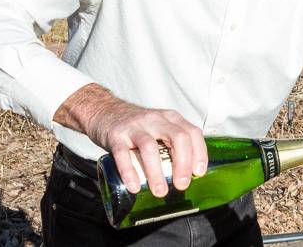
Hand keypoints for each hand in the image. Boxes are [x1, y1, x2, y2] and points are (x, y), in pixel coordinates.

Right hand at [54, 83, 207, 196]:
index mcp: (170, 118)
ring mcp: (135, 127)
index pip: (192, 132)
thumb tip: (188, 174)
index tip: (198, 173)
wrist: (104, 111)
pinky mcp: (115, 136)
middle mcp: (155, 119)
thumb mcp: (159, 127)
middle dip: (183, 163)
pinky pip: (122, 154)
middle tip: (181, 185)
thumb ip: (172, 144)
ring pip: (150, 147)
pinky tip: (134, 186)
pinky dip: (129, 171)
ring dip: (157, 172)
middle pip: (177, 138)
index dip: (199, 153)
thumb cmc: (137, 126)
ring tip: (160, 191)